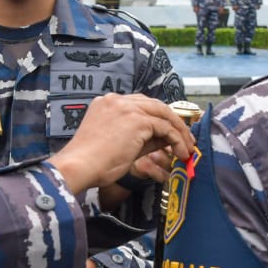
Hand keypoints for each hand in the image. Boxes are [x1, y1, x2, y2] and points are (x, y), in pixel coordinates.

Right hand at [47, 94, 193, 193]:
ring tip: (187, 149)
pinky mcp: (137, 120)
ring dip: (179, 132)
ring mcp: (127, 108)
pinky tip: (181, 153)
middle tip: (185, 140)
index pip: (140, 105)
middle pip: (155, 105)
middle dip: (173, 122)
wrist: (80, 166)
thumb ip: (142, 137)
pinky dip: (176, 140)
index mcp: (107, 103)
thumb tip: (165, 138)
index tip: (169, 133)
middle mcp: (117, 100)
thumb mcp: (119, 144)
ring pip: (164, 114)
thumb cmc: (92, 162)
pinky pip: (165, 128)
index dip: (157, 118)